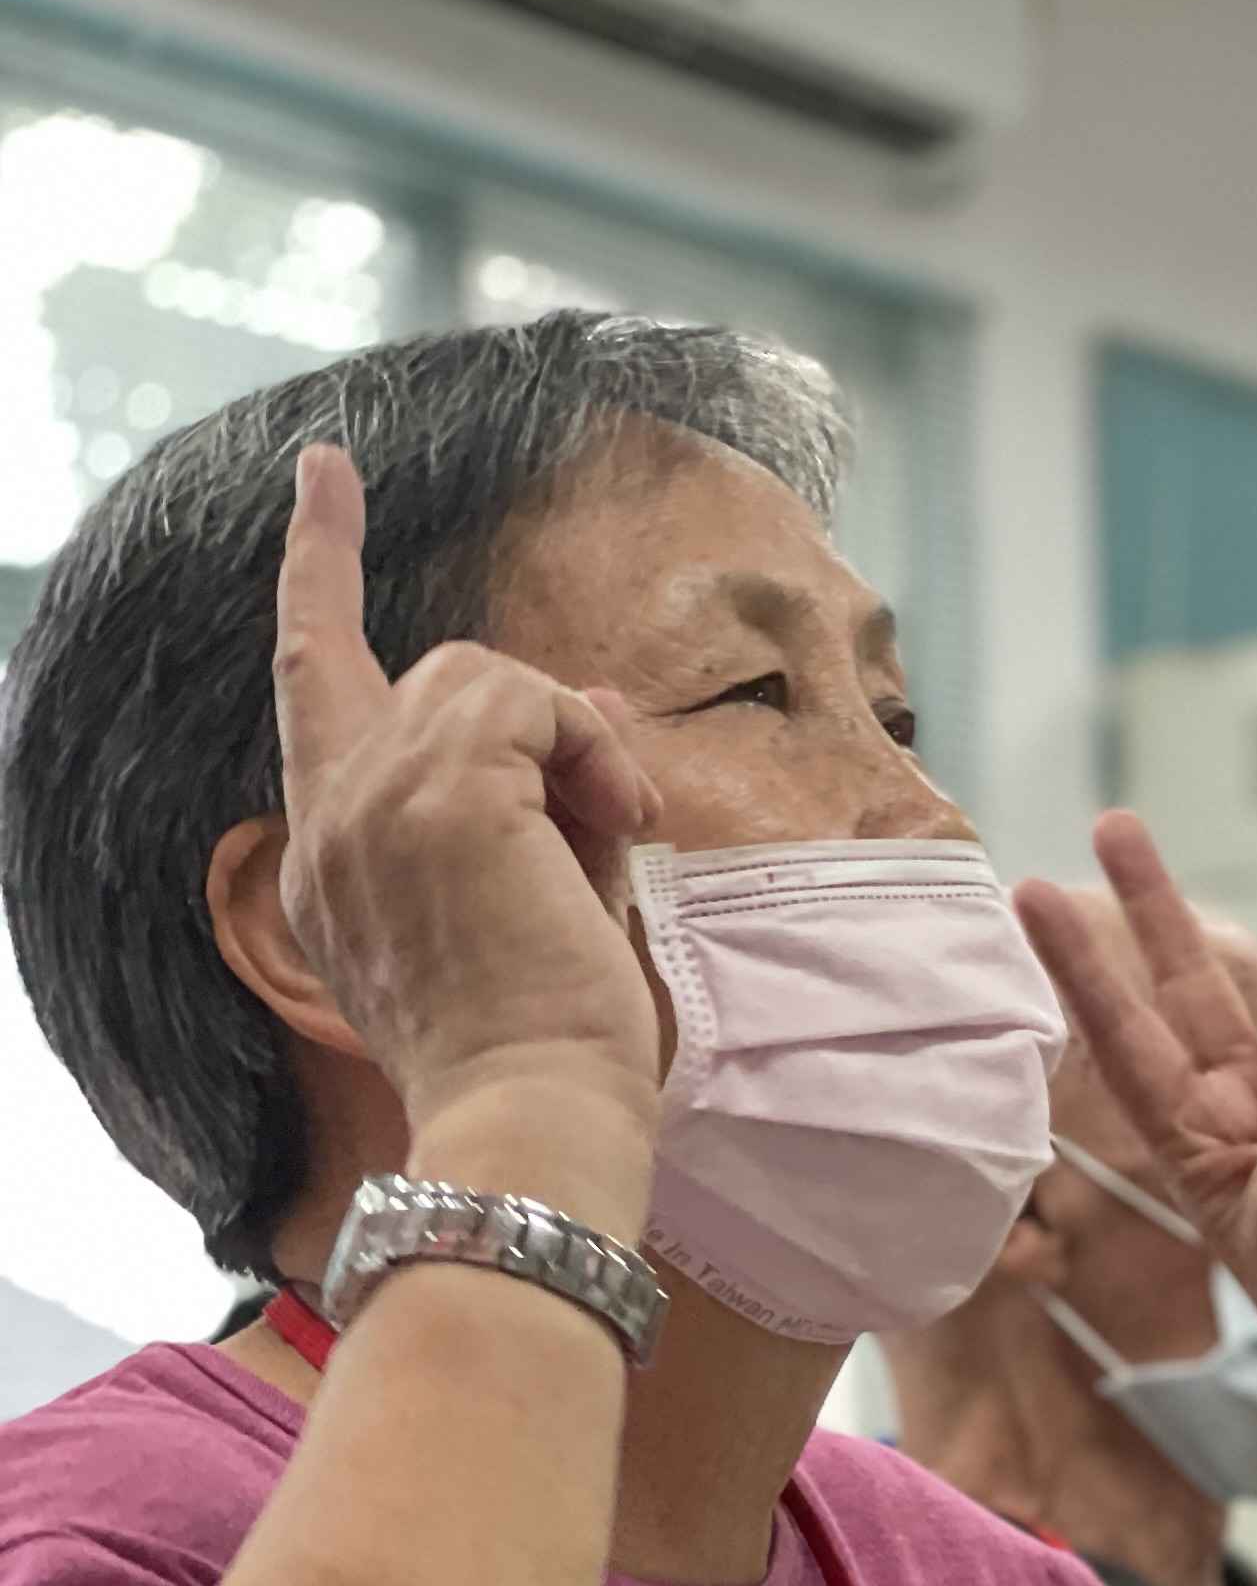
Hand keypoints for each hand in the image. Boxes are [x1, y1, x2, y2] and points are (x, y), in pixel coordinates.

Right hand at [266, 446, 662, 1127]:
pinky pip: (529, 694)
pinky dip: (590, 749)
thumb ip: (547, 794)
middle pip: (414, 666)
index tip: (326, 477)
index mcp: (333, 857)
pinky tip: (615, 824)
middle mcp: (328, 817)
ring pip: (480, 674)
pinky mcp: (437, 789)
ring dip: (572, 748)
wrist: (533, 1108)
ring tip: (609, 845)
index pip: (311, 681)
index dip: (320, 569)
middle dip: (527, 699)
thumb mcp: (540, 897)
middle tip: (608, 800)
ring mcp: (369, 796)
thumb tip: (601, 705)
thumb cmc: (547, 1038)